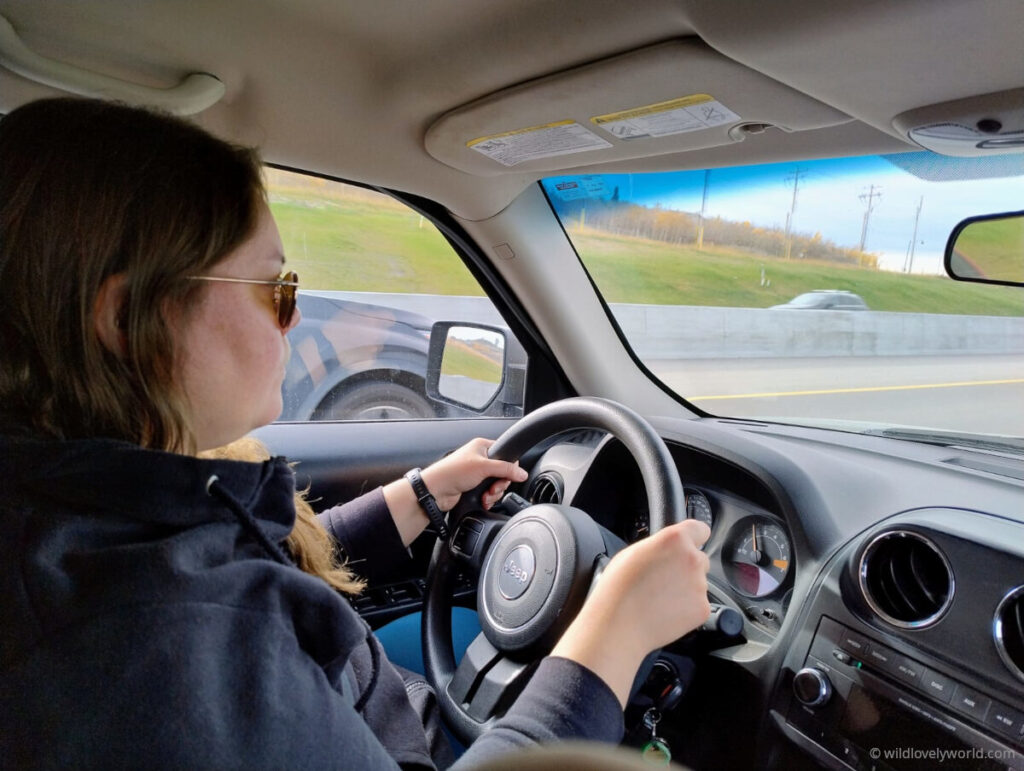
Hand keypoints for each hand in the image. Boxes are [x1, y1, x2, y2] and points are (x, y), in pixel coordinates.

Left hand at [420, 437, 527, 511]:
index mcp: (482, 446)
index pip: (506, 454)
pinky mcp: (474, 487)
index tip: (507, 476)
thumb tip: (522, 473)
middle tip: (492, 488)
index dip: (510, 467)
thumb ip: (506, 469)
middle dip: (500, 484)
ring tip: (485, 496)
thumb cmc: (453, 472)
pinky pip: (489, 493)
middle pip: (504, 472)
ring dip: (494, 493)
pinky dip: (488, 498)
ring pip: (497, 484)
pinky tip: (482, 500)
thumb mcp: (484, 467)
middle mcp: (480, 459)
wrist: (436, 491)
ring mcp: (477, 474)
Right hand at [551, 519, 711, 706]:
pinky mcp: (702, 608)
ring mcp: (700, 585)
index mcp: (674, 539)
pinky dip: (687, 608)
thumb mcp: (632, 552)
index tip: (690, 544)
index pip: (700, 529)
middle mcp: (692, 559)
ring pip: (699, 583)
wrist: (619, 625)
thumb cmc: (618, 588)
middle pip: (700, 558)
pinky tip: (666, 610)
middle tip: (664, 578)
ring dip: (686, 588)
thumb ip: (658, 546)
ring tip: (660, 598)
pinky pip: (698, 604)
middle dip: (686, 567)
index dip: (694, 538)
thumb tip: (667, 550)